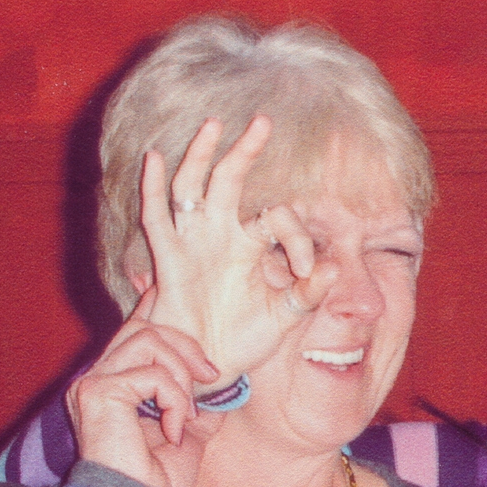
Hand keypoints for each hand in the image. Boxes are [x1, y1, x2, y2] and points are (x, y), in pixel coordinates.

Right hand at [65, 282, 224, 486]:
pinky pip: (150, 372)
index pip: (137, 329)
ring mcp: (94, 382)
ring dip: (181, 373)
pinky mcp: (98, 392)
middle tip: (212, 377)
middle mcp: (99, 377)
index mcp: (117, 382)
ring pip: (149, 339)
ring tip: (188, 412)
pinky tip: (174, 428)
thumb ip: (198, 403)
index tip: (179, 296)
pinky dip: (174, 398)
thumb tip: (223, 384)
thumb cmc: (158, 483)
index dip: (159, 307)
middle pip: (146, 325)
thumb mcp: (189, 433)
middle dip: (188, 345)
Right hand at [137, 115, 342, 389]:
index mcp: (252, 246)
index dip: (297, 237)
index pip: (276, 218)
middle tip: (264, 120)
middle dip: (246, 151)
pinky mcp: (169, 260)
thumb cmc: (246, 340)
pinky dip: (153, 188)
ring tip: (215, 125)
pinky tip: (157, 157)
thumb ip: (309, 294)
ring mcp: (193, 244)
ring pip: (194, 187)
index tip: (305, 270)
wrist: (210, 365)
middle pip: (232, 180)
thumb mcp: (285, 318)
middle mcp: (221, 236)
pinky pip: (158, 219)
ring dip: (202, 156)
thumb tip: (332, 266)